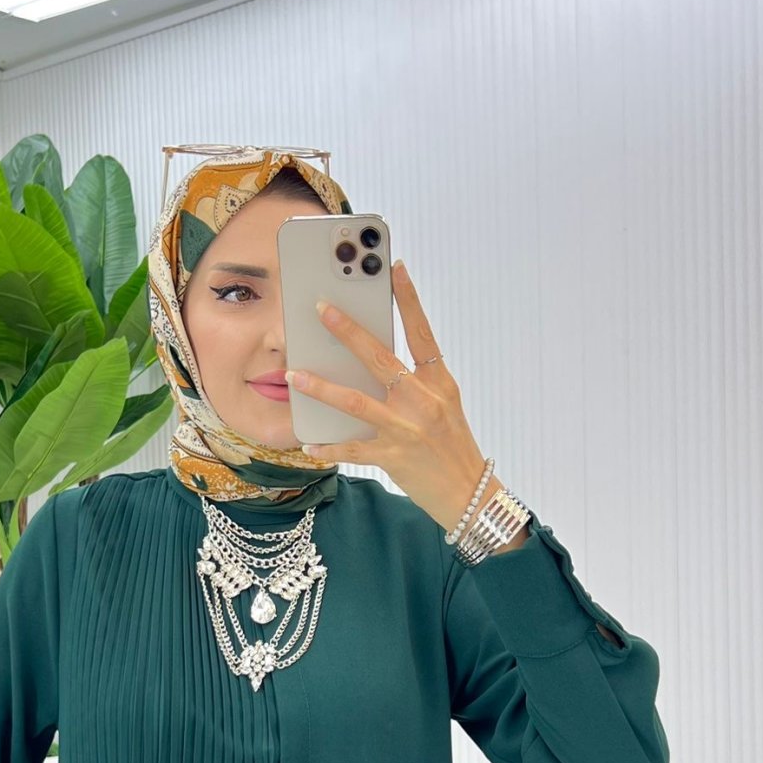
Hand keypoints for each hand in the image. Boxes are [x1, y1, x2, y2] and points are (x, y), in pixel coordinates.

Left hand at [286, 260, 494, 532]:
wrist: (469, 494)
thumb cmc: (452, 446)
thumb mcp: (443, 406)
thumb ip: (415, 382)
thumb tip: (372, 361)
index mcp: (439, 383)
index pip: (422, 333)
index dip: (409, 300)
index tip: (394, 268)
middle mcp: (424, 401)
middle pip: (380, 358)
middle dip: (348, 331)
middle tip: (321, 308)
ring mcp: (408, 430)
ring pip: (356, 402)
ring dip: (322, 387)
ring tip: (294, 375)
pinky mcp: (394, 458)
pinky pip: (353, 450)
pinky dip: (330, 447)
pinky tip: (310, 443)